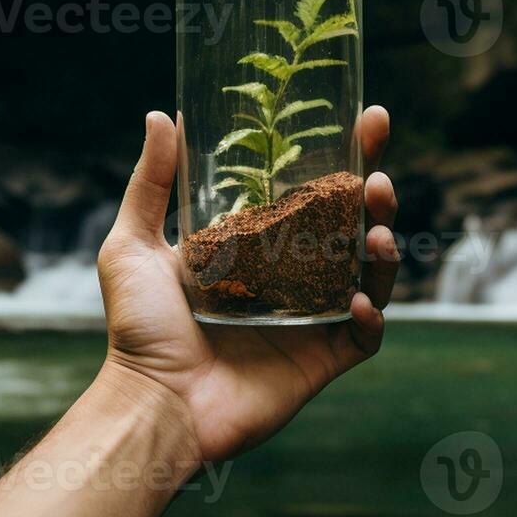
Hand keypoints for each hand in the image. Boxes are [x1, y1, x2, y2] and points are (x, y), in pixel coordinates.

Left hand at [96, 106, 398, 462]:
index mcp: (259, 246)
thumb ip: (150, 182)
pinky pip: (363, 337)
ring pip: (369, 275)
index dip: (347, 155)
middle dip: (375, 199)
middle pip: (351, 227)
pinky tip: (359, 299)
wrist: (153, 401)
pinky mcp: (320, 360)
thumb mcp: (132, 245)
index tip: (369, 120)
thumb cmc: (138, 329)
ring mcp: (310, 318)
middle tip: (376, 176)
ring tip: (378, 231)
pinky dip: (372, 317)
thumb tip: (161, 115)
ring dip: (383, 251)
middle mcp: (291, 276)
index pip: (312, 192)